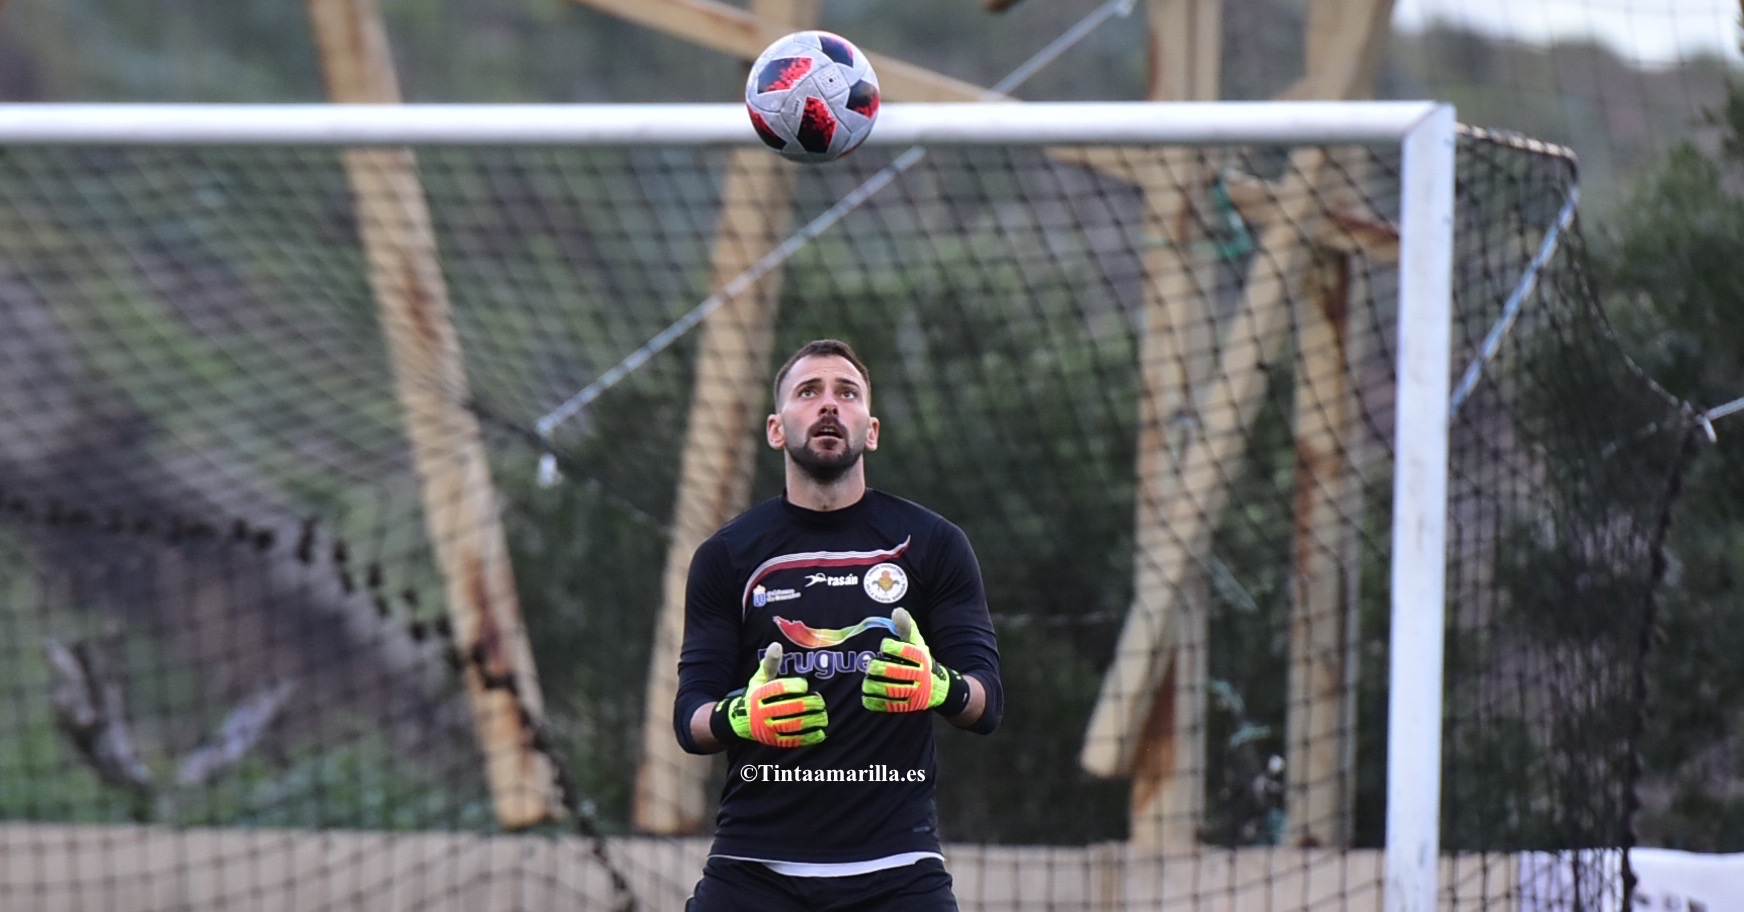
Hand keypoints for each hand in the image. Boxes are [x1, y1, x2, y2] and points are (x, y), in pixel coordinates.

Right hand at [713, 643, 827, 747]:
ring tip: (824, 717)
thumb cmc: (755, 695)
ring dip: (812, 721)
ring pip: (793, 725)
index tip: (805, 685)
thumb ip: (770, 663)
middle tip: (820, 701)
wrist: (739, 722)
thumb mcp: (759, 678)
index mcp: (759, 695)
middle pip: (789, 708)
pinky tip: (821, 733)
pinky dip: (809, 737)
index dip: (794, 686)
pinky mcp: (774, 741)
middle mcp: (762, 712)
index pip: (778, 689)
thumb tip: (777, 645)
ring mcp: (768, 728)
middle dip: (808, 705)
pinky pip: (793, 740)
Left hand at [862, 607, 968, 714]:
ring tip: (866, 683)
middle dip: (879, 669)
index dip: (891, 647)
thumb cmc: (923, 662)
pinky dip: (876, 702)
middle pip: (896, 672)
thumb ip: (907, 628)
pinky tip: (866, 698)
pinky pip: (890, 705)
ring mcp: (915, 692)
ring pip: (892, 690)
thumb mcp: (919, 644)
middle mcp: (919, 674)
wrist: (941, 688)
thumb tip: (897, 611)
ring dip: (875, 687)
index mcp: (920, 657)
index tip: (883, 646)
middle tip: (870, 666)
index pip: (905, 651)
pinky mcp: (909, 705)